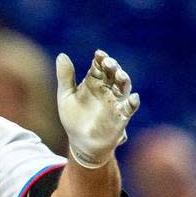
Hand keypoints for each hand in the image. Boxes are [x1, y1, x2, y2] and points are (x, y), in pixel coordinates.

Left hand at [56, 50, 140, 168]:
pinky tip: (133, 98)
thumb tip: (61, 55)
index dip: (100, 59)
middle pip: (113, 73)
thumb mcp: (66, 96)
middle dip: (113, 67)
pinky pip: (130, 108)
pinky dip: (133, 103)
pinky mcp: (121, 116)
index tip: (98, 54)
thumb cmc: (73, 117)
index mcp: (94, 82)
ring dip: (123, 80)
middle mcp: (107, 89)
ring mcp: (115, 102)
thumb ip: (65, 77)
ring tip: (119, 75)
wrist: (79, 142)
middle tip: (108, 62)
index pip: (99, 66)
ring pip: (124, 87)